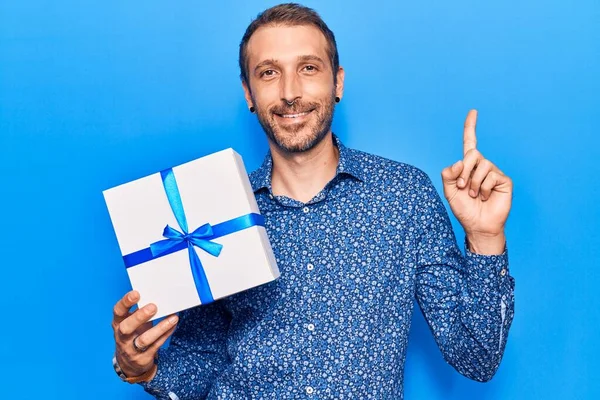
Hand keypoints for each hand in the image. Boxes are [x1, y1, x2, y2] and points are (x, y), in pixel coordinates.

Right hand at [112, 290, 178, 379]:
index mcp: (118, 323)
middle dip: (140, 317)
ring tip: (173, 318)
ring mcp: (131, 349)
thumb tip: (157, 296)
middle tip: (153, 307)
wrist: (129, 362)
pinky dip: (166, 334)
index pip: (118, 312)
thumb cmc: (133, 334)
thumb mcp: (131, 322)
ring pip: (144, 340)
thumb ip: (139, 311)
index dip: (125, 302)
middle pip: (127, 327)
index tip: (136, 293)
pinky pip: (156, 345)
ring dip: (160, 328)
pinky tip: (173, 325)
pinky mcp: (142, 358)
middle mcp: (122, 337)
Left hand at [441, 110, 512, 252]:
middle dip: (464, 171)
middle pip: (472, 154)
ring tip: (474, 195)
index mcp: (468, 166)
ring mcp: (494, 172)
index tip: (473, 112)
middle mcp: (482, 166)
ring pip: (482, 165)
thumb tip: (460, 161)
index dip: (470, 127)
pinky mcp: (504, 180)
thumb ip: (448, 174)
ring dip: (473, 183)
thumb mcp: (449, 191)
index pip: (470, 143)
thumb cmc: (464, 209)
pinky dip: (483, 188)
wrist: (477, 225)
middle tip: (462, 188)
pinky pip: (491, 176)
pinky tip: (484, 197)